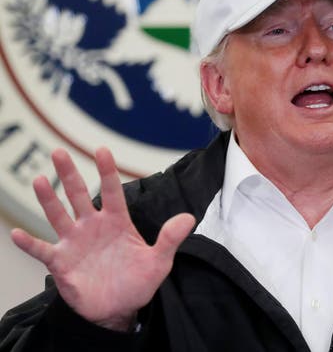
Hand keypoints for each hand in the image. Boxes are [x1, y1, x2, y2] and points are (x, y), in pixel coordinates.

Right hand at [11, 148, 195, 330]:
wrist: (119, 309)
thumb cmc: (138, 282)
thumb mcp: (159, 261)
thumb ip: (170, 239)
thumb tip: (188, 218)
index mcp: (117, 221)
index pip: (113, 190)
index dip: (107, 170)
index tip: (102, 150)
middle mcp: (93, 226)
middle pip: (79, 195)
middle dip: (69, 174)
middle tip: (59, 152)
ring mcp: (74, 242)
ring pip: (58, 215)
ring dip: (48, 199)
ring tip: (39, 179)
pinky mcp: (61, 262)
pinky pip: (42, 250)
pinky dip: (29, 243)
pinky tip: (16, 234)